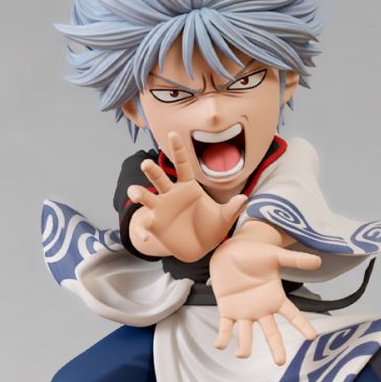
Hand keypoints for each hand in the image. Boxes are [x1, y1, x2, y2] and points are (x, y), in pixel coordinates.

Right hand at [127, 132, 247, 261]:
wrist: (200, 247)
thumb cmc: (211, 227)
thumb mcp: (224, 218)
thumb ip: (232, 208)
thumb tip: (245, 199)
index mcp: (188, 186)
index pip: (182, 164)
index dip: (178, 149)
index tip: (173, 134)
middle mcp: (171, 194)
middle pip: (159, 177)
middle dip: (152, 170)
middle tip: (146, 164)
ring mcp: (160, 208)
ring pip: (145, 196)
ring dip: (138, 192)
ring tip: (135, 193)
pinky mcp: (154, 224)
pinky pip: (145, 224)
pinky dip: (143, 230)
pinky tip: (146, 237)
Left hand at [209, 235, 320, 365]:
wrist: (230, 250)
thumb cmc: (254, 253)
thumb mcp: (276, 256)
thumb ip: (295, 260)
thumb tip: (318, 261)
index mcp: (275, 298)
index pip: (292, 315)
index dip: (302, 326)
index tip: (312, 337)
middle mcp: (261, 310)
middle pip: (271, 333)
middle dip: (276, 348)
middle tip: (280, 362)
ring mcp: (244, 312)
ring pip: (247, 335)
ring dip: (244, 347)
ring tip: (242, 354)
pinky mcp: (227, 311)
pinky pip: (225, 328)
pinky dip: (222, 338)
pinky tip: (220, 345)